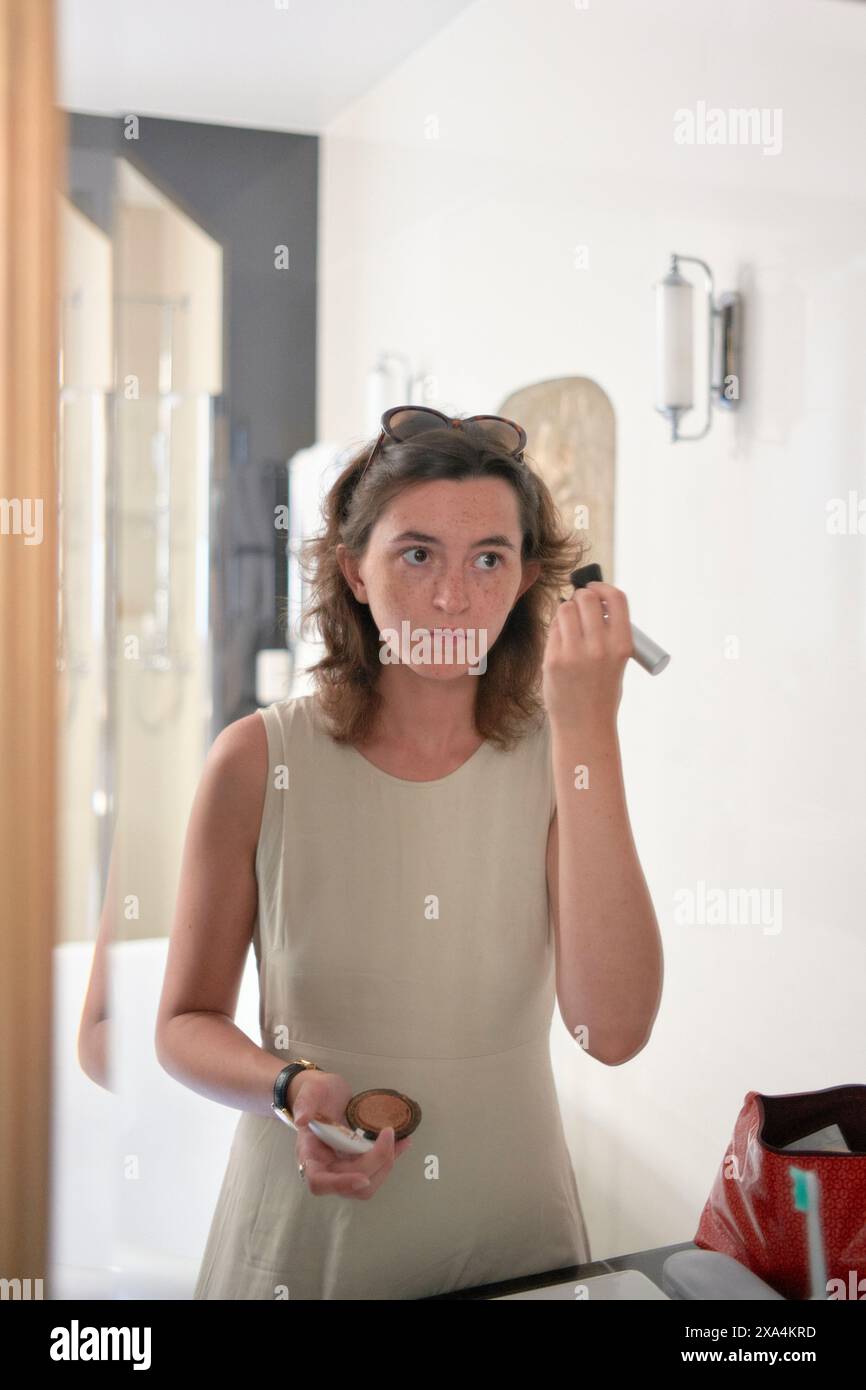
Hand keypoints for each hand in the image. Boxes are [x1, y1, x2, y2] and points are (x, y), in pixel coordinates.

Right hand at [291, 1069, 412, 1199]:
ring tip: (400, 1140)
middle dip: (375, 1163)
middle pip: (352, 1184)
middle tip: (389, 1133)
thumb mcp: (311, 1091)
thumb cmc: (316, 1092)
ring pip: (367, 1183)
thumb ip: (305, 1103)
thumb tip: (302, 1119)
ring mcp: (343, 1167)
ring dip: (386, 1165)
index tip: (363, 1178)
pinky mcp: (358, 1162)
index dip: (341, 1184)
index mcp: (309, 1154)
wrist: (327, 1093)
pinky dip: (391, 1158)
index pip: (319, 1181)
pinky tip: (403, 1142)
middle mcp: (326, 1167)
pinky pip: (376, 1170)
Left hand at [542, 581, 632, 730]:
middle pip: (587, 598)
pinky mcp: (553, 659)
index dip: (603, 587)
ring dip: (566, 610)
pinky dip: (556, 630)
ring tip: (570, 626)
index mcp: (622, 645)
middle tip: (579, 605)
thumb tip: (590, 595)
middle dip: (581, 596)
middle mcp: (599, 647)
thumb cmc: (602, 690)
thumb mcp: (617, 660)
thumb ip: (607, 630)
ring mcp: (574, 653)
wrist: (585, 725)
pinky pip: (553, 629)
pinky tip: (561, 643)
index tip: (595, 587)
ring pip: (565, 609)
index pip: (617, 598)